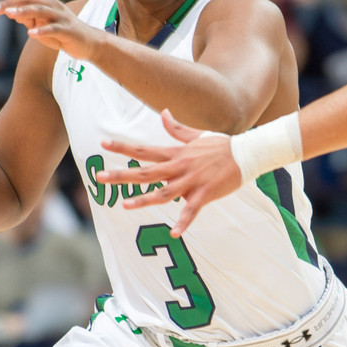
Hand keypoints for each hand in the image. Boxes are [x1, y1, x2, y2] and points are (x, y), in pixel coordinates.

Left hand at [0, 0, 105, 61]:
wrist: (89, 44)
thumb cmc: (62, 34)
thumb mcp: (40, 25)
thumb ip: (26, 17)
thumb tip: (9, 11)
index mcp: (44, 1)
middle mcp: (52, 5)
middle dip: (9, 2)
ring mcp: (61, 17)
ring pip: (41, 10)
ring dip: (24, 11)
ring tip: (9, 14)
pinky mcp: (68, 30)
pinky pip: (54, 29)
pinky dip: (43, 30)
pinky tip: (31, 34)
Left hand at [97, 109, 242, 236]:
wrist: (246, 154)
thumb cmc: (221, 146)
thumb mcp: (196, 135)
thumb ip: (176, 128)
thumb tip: (164, 113)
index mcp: (176, 153)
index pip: (144, 150)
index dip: (123, 147)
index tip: (103, 143)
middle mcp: (179, 167)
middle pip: (146, 172)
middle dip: (122, 175)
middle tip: (100, 177)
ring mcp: (192, 181)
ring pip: (163, 192)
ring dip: (144, 200)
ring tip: (124, 205)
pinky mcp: (205, 194)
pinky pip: (192, 210)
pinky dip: (183, 222)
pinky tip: (174, 233)